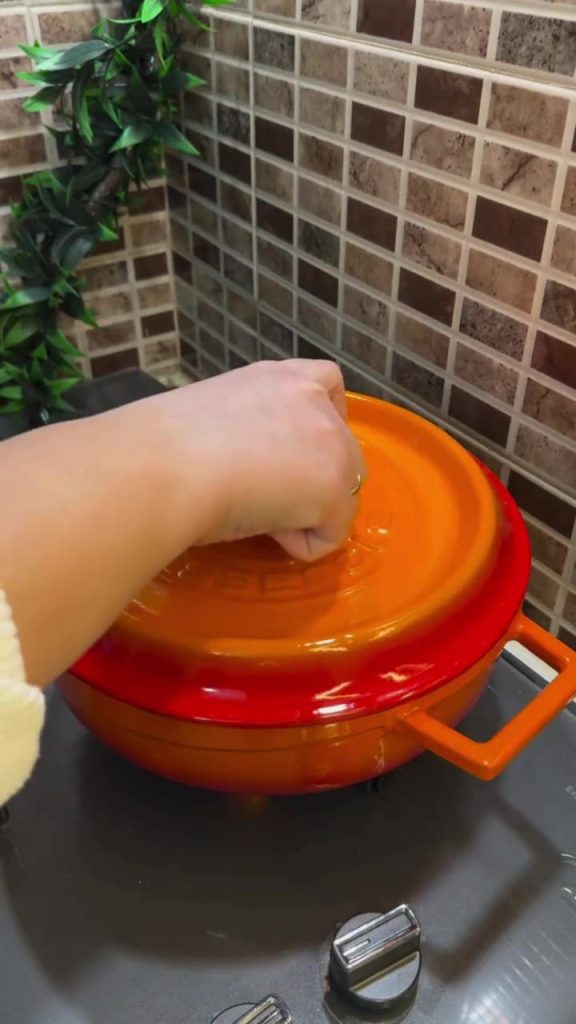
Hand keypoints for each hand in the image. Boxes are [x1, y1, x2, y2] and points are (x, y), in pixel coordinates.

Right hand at [151, 360, 364, 561]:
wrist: (161, 469)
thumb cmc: (165, 446)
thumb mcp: (216, 420)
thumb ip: (250, 430)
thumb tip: (242, 462)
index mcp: (279, 377)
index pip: (327, 383)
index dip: (319, 425)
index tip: (290, 455)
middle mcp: (312, 399)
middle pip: (345, 449)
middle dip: (315, 479)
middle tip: (262, 496)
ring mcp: (332, 442)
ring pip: (344, 492)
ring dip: (308, 511)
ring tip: (256, 512)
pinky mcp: (335, 489)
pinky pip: (330, 535)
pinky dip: (299, 544)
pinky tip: (260, 529)